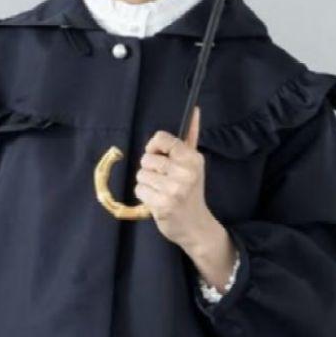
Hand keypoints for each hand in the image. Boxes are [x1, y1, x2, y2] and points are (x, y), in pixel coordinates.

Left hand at [134, 105, 217, 251]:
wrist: (196, 226)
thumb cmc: (191, 192)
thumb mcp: (194, 164)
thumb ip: (191, 137)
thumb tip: (194, 110)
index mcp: (193, 159)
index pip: (162, 139)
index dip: (154, 147)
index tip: (158, 155)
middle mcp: (186, 173)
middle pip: (147, 159)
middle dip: (150, 169)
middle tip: (163, 180)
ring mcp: (175, 190)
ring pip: (141, 175)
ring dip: (146, 184)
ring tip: (161, 191)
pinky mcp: (163, 205)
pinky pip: (139, 190)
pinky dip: (144, 196)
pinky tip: (157, 201)